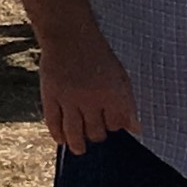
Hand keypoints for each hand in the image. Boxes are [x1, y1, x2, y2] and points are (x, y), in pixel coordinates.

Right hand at [35, 41, 138, 155]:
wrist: (69, 36)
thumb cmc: (98, 56)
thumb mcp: (120, 76)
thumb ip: (127, 105)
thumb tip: (136, 130)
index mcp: (113, 94)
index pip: (117, 125)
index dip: (115, 126)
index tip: (110, 122)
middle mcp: (91, 100)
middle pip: (96, 132)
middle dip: (97, 135)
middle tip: (95, 132)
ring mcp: (69, 100)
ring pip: (75, 133)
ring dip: (78, 145)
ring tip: (80, 149)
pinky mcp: (50, 96)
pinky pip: (53, 122)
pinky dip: (57, 134)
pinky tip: (61, 139)